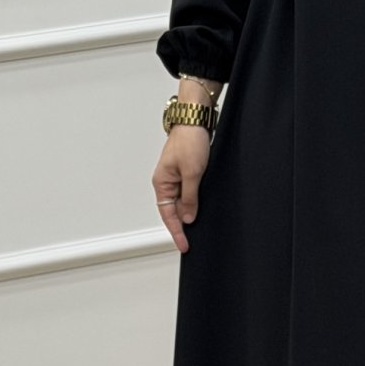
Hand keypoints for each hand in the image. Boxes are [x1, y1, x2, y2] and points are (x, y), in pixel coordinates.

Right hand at [152, 128, 211, 252]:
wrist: (195, 120)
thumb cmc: (190, 141)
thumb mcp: (192, 173)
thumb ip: (190, 197)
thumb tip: (188, 217)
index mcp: (162, 183)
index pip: (167, 215)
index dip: (176, 232)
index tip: (184, 245)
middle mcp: (167, 182)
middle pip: (173, 211)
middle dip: (183, 226)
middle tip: (193, 242)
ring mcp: (177, 177)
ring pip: (182, 202)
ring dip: (190, 213)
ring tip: (199, 229)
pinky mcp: (187, 172)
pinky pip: (189, 193)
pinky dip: (194, 202)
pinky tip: (202, 208)